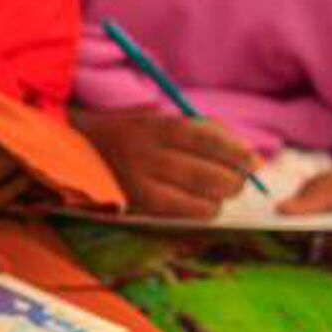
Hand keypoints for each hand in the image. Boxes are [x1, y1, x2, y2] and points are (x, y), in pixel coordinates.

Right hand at [73, 108, 259, 218]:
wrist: (76, 148)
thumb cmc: (129, 132)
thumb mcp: (158, 119)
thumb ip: (199, 129)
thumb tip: (244, 151)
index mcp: (154, 127)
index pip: (205, 139)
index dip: (235, 152)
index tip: (255, 161)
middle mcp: (146, 154)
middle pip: (206, 172)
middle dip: (234, 180)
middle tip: (242, 180)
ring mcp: (140, 182)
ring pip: (198, 196)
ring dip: (221, 197)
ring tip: (224, 192)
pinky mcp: (137, 203)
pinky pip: (181, 212)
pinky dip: (203, 210)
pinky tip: (207, 206)